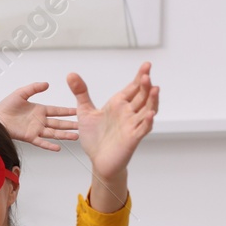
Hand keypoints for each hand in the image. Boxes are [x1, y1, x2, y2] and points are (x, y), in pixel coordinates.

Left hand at [0, 81, 77, 152]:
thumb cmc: (5, 106)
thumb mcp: (21, 93)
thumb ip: (34, 88)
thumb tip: (46, 84)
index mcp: (40, 110)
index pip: (57, 110)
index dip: (68, 111)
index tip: (78, 110)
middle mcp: (40, 121)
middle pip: (59, 123)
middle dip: (71, 124)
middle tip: (82, 125)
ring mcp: (35, 130)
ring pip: (54, 133)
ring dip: (65, 135)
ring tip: (76, 136)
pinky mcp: (29, 137)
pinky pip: (41, 142)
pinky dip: (49, 145)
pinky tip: (58, 147)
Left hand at [71, 61, 157, 181]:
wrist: (98, 160)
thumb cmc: (95, 137)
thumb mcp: (85, 112)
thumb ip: (80, 93)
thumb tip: (71, 75)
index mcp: (119, 104)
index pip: (133, 87)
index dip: (140, 76)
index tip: (146, 64)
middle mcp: (128, 112)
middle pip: (142, 96)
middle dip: (146, 85)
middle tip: (147, 74)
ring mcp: (132, 125)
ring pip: (147, 110)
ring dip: (152, 100)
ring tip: (155, 88)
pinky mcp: (132, 138)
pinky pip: (143, 129)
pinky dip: (148, 121)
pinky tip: (151, 114)